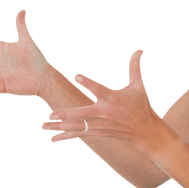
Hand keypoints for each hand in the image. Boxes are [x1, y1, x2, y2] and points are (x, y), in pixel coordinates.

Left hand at [42, 50, 164, 151]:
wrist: (145, 131)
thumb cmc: (141, 105)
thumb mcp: (139, 86)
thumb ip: (135, 67)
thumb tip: (139, 49)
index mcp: (112, 98)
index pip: (98, 89)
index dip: (88, 82)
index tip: (76, 76)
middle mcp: (104, 113)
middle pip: (82, 114)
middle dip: (66, 115)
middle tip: (51, 114)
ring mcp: (100, 125)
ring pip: (77, 126)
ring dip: (59, 127)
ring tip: (43, 126)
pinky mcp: (98, 133)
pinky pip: (79, 134)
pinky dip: (66, 136)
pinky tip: (53, 138)